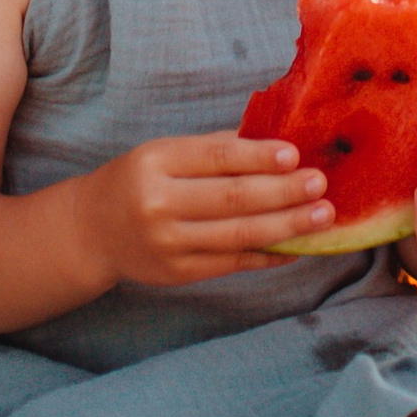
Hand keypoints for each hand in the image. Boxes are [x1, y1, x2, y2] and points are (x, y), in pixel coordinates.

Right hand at [80, 133, 333, 285]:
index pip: (217, 157)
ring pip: (238, 235)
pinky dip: (268, 255)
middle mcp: (159, 204)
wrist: (93, 230)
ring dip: (287, 226)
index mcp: (156, 162)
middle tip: (320, 184)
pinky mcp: (179, 273)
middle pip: (233, 198)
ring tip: (322, 216)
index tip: (295, 154)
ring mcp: (168, 244)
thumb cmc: (140, 180)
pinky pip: (233, 263)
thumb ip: (216, 149)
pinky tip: (297, 246)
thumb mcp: (165, 152)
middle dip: (284, 192)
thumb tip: (278, 142)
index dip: (259, 156)